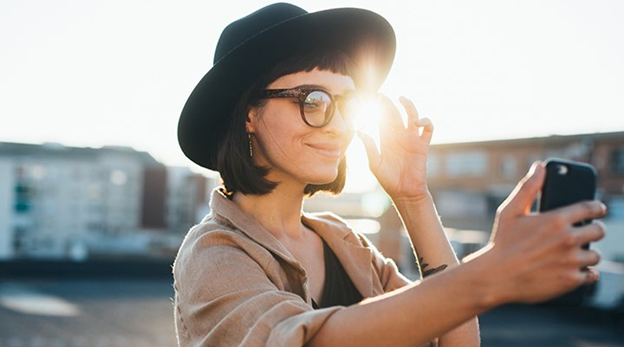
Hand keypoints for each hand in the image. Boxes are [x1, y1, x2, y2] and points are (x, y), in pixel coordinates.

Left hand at [358, 95, 432, 199]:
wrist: (404, 192)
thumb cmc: (388, 180)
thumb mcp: (375, 164)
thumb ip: (369, 147)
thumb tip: (359, 132)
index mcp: (386, 139)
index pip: (382, 119)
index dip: (378, 109)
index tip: (371, 99)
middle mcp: (399, 136)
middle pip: (395, 114)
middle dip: (389, 104)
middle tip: (381, 95)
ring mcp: (412, 139)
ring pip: (412, 116)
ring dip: (409, 106)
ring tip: (402, 99)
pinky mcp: (423, 144)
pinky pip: (427, 129)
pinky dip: (425, 121)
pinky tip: (417, 122)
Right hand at [468, 162, 606, 304]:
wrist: (495, 277)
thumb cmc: (501, 242)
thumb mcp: (510, 211)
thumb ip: (528, 187)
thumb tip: (539, 166)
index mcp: (556, 220)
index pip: (591, 208)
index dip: (598, 207)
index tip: (599, 209)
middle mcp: (568, 240)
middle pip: (598, 231)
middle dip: (594, 229)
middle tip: (588, 232)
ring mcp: (571, 261)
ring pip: (595, 255)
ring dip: (588, 253)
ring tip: (577, 252)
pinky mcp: (570, 280)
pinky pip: (592, 275)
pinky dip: (586, 273)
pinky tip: (575, 269)